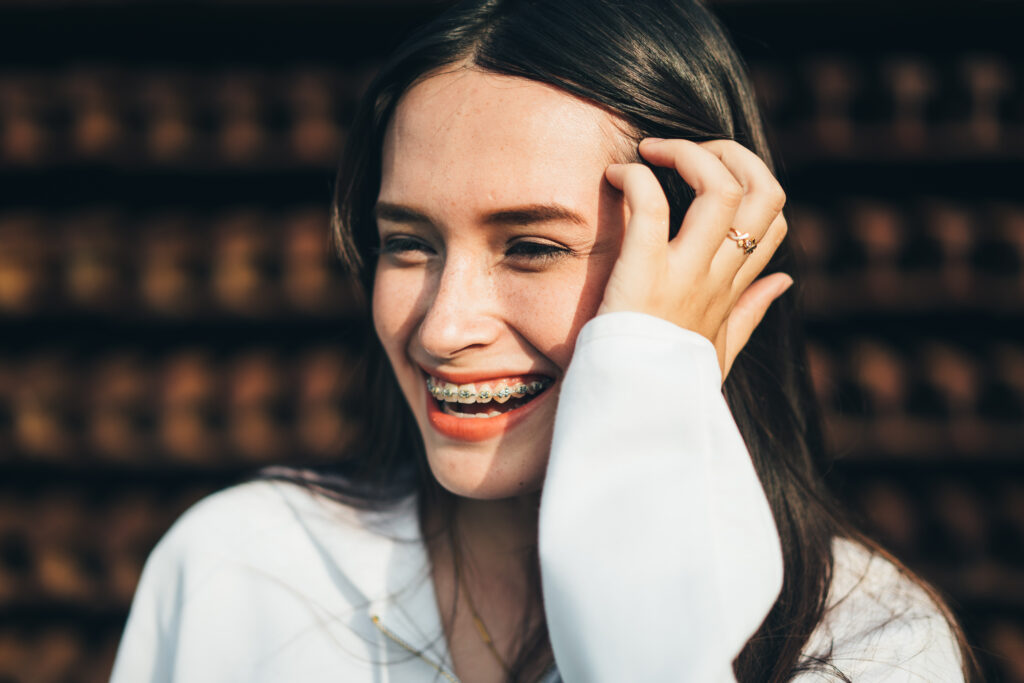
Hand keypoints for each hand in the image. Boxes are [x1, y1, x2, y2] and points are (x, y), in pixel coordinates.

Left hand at [599, 138, 791, 380]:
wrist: (633, 421)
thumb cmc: (668, 384)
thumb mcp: (720, 352)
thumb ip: (751, 312)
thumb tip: (785, 281)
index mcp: (732, 290)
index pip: (774, 220)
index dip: (752, 182)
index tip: (707, 176)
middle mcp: (718, 278)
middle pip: (764, 192)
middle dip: (730, 153)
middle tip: (680, 150)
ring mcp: (686, 276)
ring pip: (722, 189)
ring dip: (687, 153)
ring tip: (649, 152)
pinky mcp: (646, 276)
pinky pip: (653, 206)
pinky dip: (636, 179)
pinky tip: (614, 177)